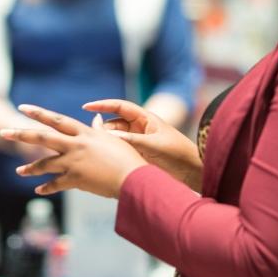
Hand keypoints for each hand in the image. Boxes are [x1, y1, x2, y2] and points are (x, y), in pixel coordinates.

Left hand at [0, 104, 147, 198]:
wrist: (134, 178)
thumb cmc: (128, 157)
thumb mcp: (114, 139)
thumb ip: (100, 130)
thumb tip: (94, 120)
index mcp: (84, 133)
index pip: (56, 120)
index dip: (39, 113)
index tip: (23, 108)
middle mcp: (75, 145)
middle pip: (42, 138)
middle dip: (21, 134)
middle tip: (4, 132)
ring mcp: (74, 163)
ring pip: (44, 164)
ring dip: (30, 168)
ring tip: (19, 171)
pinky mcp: (75, 180)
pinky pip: (55, 184)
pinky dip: (46, 187)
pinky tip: (38, 190)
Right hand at [83, 99, 202, 192]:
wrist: (191, 171)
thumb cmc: (177, 153)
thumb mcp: (154, 145)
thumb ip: (132, 139)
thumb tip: (108, 133)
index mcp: (145, 118)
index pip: (120, 107)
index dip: (103, 105)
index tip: (86, 107)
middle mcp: (139, 127)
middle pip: (114, 123)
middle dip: (102, 128)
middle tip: (92, 138)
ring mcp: (137, 140)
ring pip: (115, 137)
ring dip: (107, 141)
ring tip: (97, 149)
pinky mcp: (137, 153)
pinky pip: (120, 148)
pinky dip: (112, 150)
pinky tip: (104, 157)